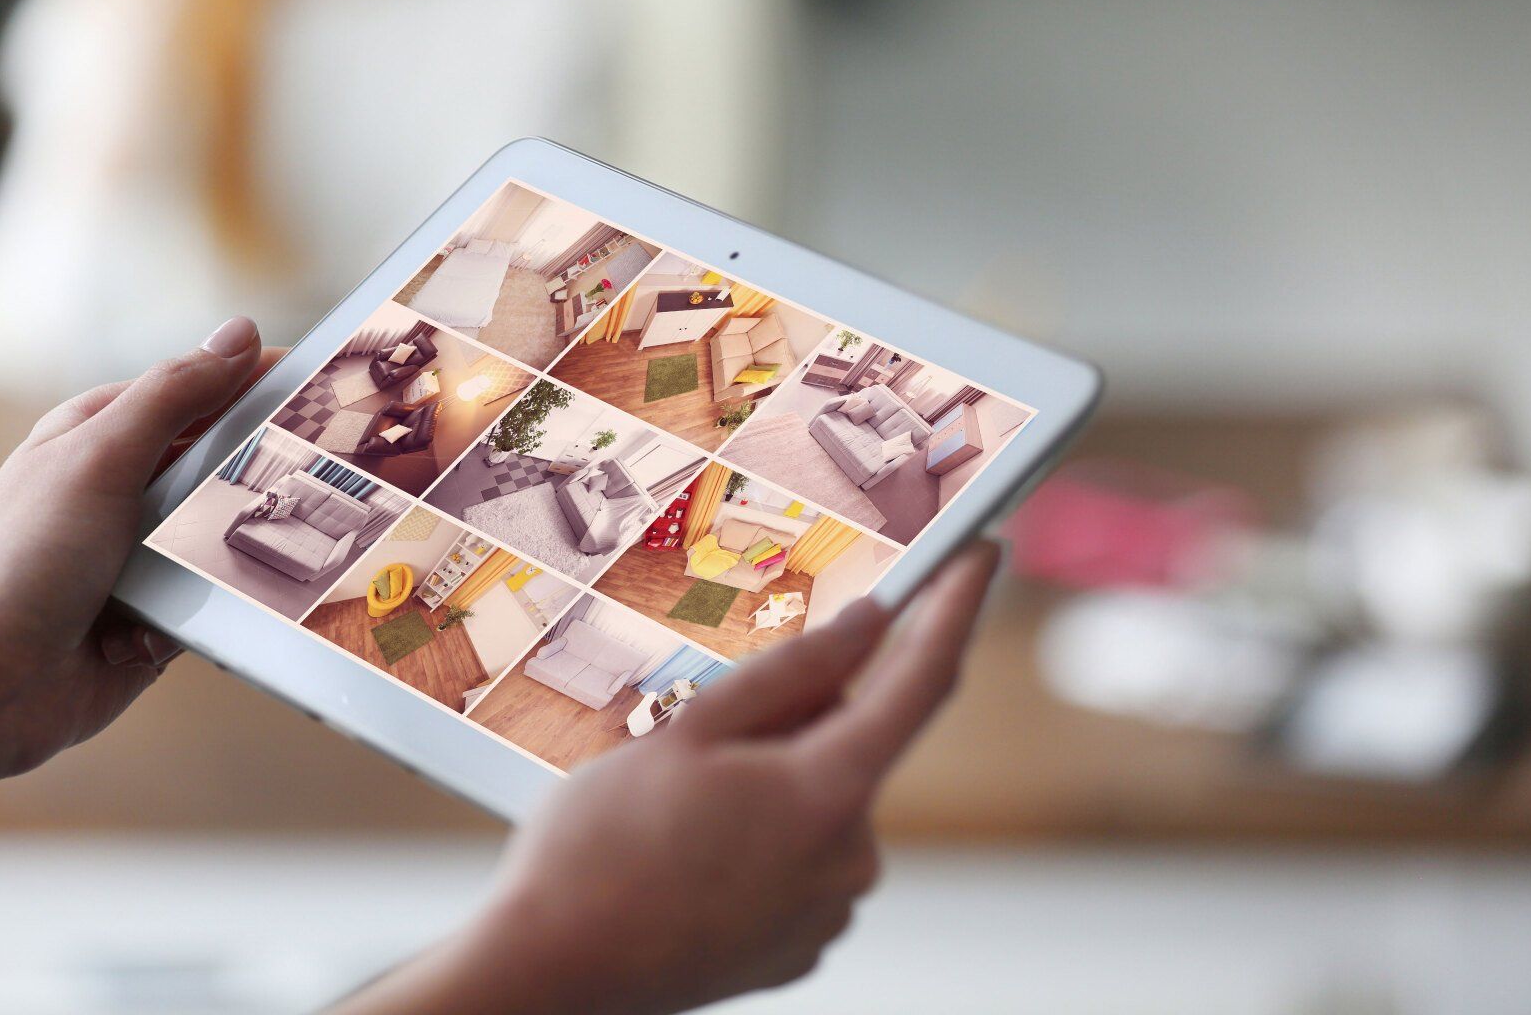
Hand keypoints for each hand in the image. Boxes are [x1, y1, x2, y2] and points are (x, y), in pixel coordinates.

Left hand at [0, 319, 282, 813]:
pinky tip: (245, 603)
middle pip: (222, 460)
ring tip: (306, 537)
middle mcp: (122, 490)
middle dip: (271, 464)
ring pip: (228, 531)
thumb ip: (173, 394)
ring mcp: (139, 554)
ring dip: (250, 540)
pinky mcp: (159, 615)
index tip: (330, 379)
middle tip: (341, 462)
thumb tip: (240, 333)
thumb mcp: (99, 456)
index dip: (260, 381)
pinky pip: (219, 595)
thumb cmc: (21, 561)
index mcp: (101, 434)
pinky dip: (228, 602)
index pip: (199, 389)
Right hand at [350, 541, 999, 1014]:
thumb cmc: (601, 846)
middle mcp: (850, 860)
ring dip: (772, 780)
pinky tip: (686, 850)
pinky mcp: (798, 949)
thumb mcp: (689, 730)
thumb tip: (869, 624)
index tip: (980, 556)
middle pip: (853, 745)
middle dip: (801, 714)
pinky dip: (761, 837)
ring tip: (672, 805)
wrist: (550, 973)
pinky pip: (799, 862)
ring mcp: (828, 914)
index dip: (956, 609)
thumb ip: (791, 672)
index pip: (922, 681)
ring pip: (820, 805)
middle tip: (701, 726)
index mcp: (828, 794)